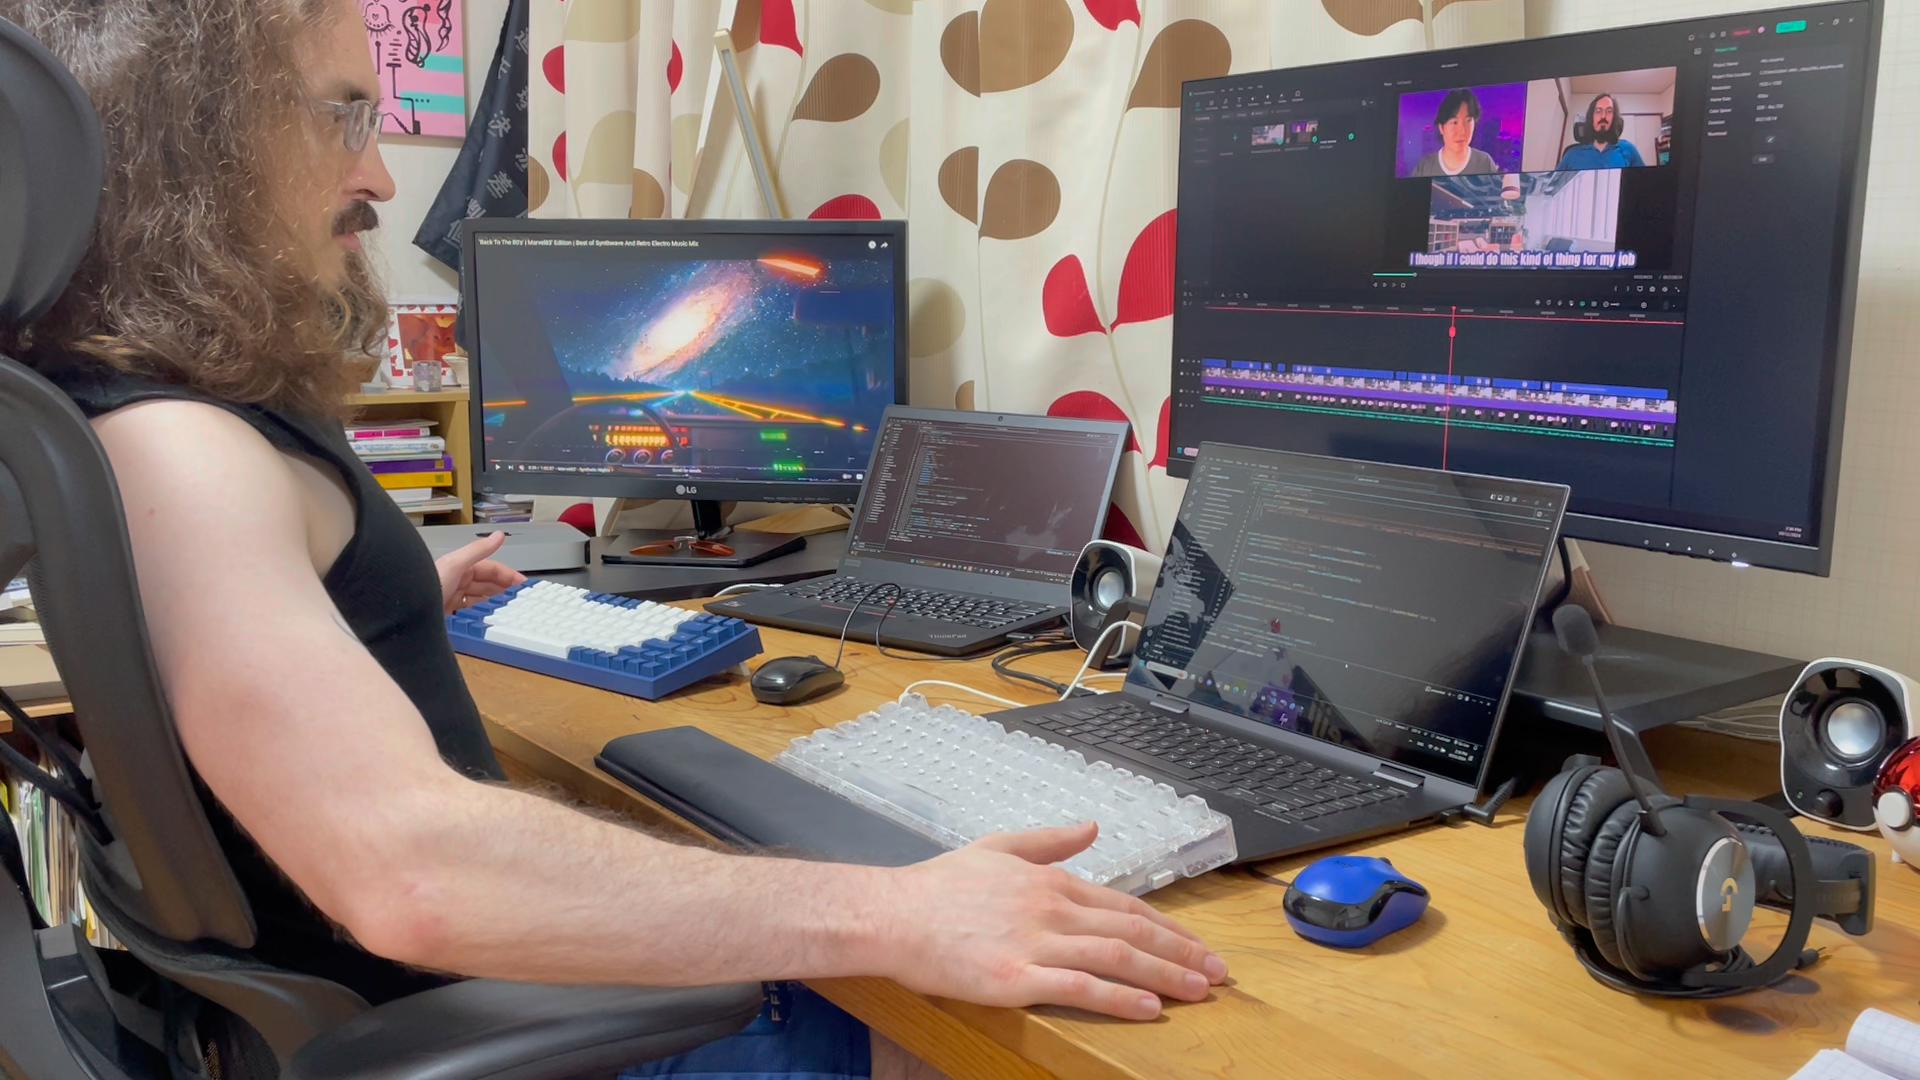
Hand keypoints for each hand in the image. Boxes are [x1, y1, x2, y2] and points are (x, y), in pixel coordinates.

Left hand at [435, 532, 525, 613]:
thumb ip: (478, 550)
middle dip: (503, 589)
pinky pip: (470, 612)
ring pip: (479, 598)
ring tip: (509, 609)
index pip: (490, 568)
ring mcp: (451, 598)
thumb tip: (499, 535)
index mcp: (459, 567)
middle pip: (486, 583)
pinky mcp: (447, 614)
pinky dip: (481, 614)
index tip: (523, 585)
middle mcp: (456, 581)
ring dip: (494, 602)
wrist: (406, 613)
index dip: (507, 574)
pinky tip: (489, 619)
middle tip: (520, 598)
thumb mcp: (455, 564)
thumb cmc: (426, 585)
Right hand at [873, 823, 1224, 1020]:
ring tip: (1198, 991)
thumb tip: (1091, 826)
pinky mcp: (1016, 978)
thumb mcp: (998, 848)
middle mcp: (1052, 909)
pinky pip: (1079, 988)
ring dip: (1165, 976)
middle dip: (1182, 954)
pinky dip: (1118, 998)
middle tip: (1218, 973)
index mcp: (1051, 882)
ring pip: (1116, 958)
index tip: (1196, 945)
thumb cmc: (938, 887)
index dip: (1168, 928)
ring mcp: (1035, 943)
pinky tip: (1147, 1008)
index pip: (1125, 905)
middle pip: (1132, 932)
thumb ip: (1049, 841)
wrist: (892, 914)